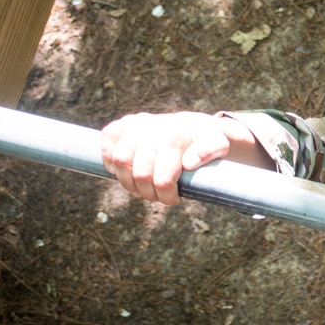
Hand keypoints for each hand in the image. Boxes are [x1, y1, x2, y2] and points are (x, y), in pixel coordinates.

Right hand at [101, 111, 235, 204]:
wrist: (191, 125)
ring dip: (129, 183)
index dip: (165, 195)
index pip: (162, 176)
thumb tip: (189, 162)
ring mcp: (134, 125)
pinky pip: (107, 146)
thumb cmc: (204, 140)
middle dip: (149, 193)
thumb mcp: (218, 144)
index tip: (173, 199)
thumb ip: (210, 151)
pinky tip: (127, 172)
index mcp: (174, 135)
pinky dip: (111, 163)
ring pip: (120, 162)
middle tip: (158, 197)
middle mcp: (151, 127)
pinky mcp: (120, 125)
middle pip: (140, 173)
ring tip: (142, 189)